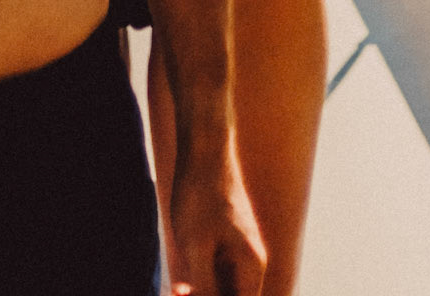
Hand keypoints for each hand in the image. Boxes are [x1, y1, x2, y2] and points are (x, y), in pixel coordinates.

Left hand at [168, 158, 263, 295]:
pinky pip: (214, 276)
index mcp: (252, 267)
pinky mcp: (224, 245)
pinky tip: (179, 283)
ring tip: (176, 290)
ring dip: (200, 294)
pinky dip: (198, 282)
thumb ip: (204, 289)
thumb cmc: (201, 195)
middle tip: (178, 292)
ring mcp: (238, 253)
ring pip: (220, 290)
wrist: (203, 149)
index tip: (190, 293)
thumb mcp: (196, 247)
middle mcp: (250, 263)